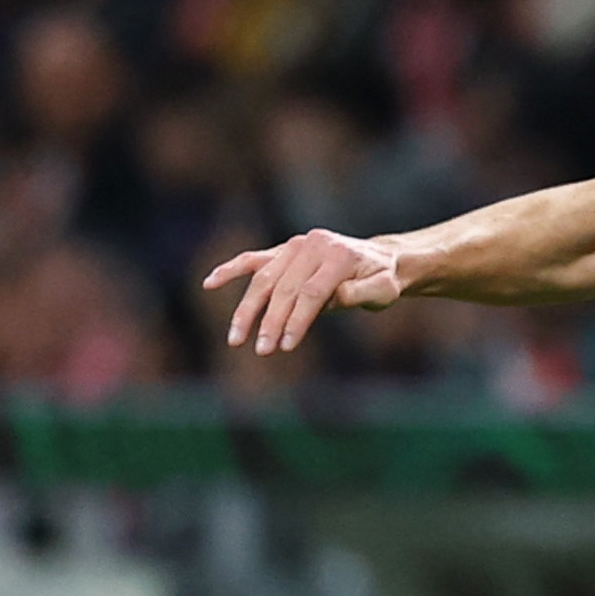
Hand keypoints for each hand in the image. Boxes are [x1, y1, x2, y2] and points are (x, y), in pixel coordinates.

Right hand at [202, 228, 406, 355]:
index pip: (312, 292)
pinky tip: (211, 283)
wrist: (379, 259)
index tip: (286, 345)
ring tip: (235, 338)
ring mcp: (295, 246)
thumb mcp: (384, 290)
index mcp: (338, 256)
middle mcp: (313, 246)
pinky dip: (232, 270)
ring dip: (248, 309)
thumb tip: (337, 296)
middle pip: (285, 288)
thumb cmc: (382, 281)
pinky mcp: (283, 250)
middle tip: (262, 350)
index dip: (298, 320)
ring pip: (264, 278)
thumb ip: (362, 293)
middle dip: (271, 322)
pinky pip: (254, 260)